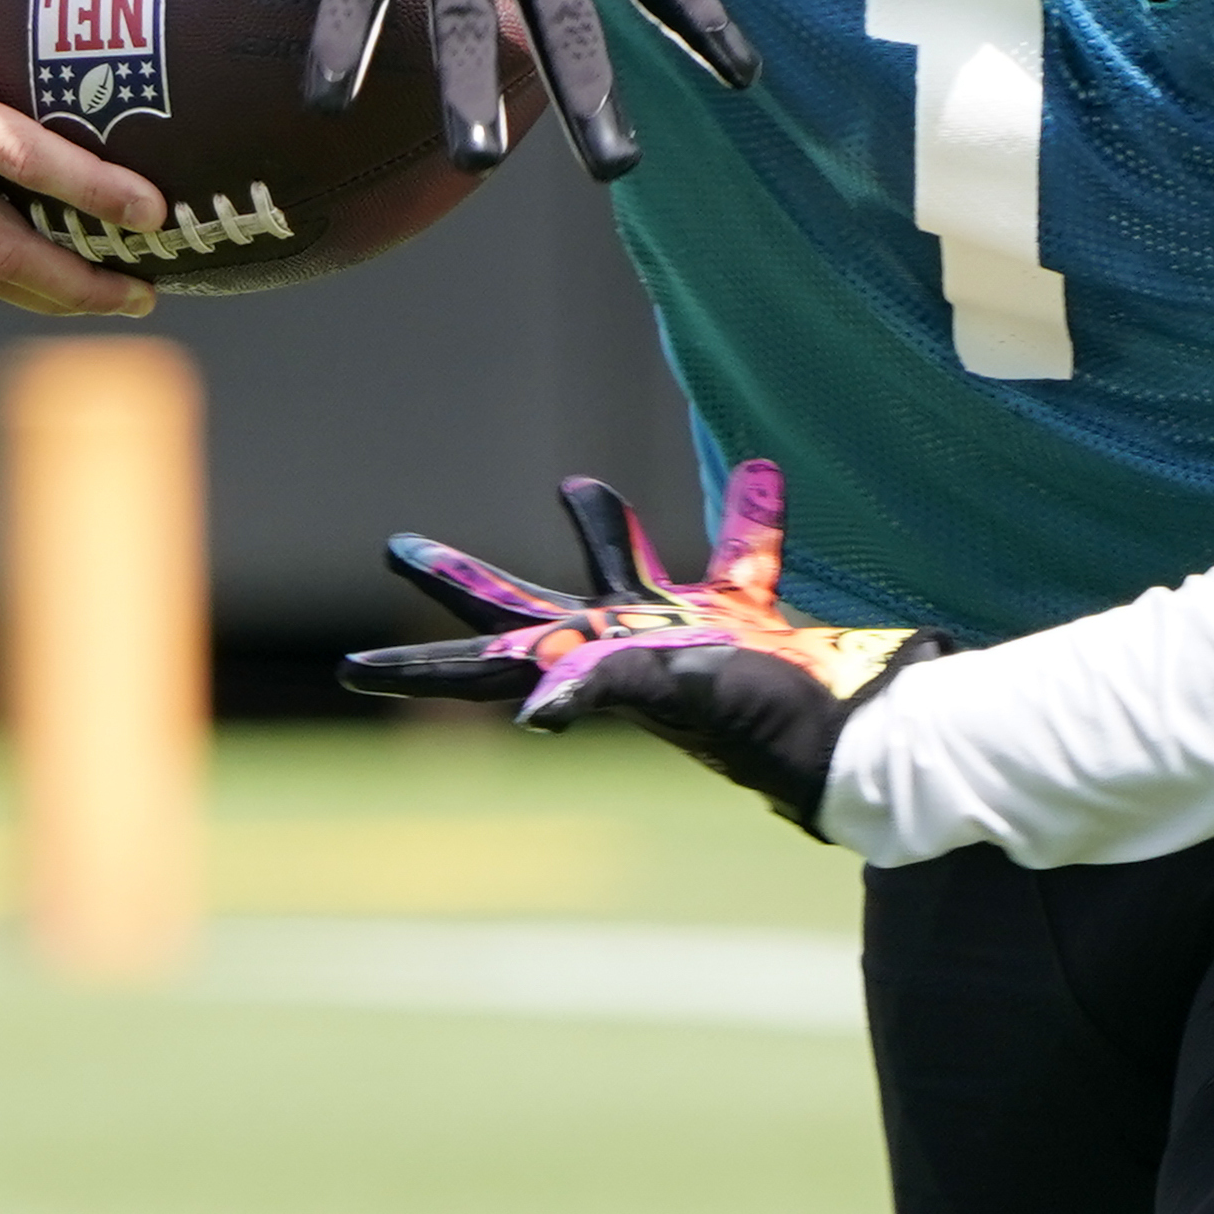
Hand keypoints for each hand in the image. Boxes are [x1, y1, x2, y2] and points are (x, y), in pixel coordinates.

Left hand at [340, 463, 939, 834]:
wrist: (863, 742)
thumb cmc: (761, 726)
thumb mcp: (671, 695)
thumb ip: (605, 688)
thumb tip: (536, 714)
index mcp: (588, 668)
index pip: (480, 663)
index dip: (416, 666)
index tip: (350, 672)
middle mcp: (624, 651)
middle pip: (523, 609)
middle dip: (464, 579)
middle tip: (397, 548)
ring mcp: (683, 640)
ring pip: (624, 572)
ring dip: (600, 528)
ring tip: (572, 487)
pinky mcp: (747, 624)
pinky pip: (744, 558)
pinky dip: (753, 518)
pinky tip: (762, 471)